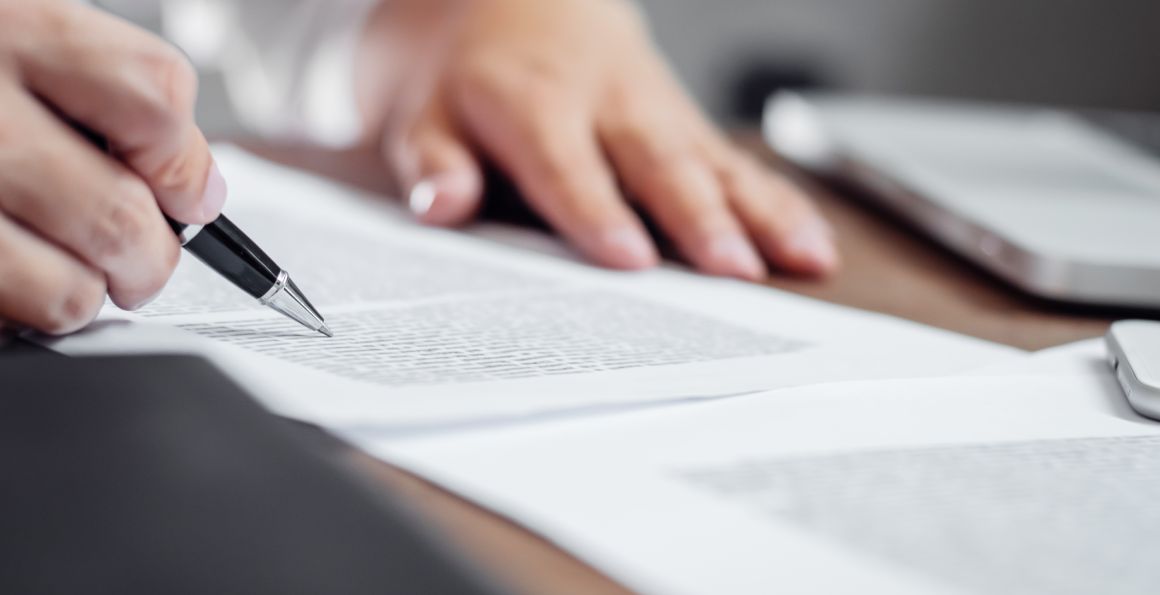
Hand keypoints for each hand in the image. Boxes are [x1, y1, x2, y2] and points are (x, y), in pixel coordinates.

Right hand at [0, 0, 224, 333]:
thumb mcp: (12, 32)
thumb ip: (105, 90)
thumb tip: (200, 191)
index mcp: (8, 27)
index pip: (154, 98)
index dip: (184, 162)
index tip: (185, 192)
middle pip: (120, 216)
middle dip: (149, 258)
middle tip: (138, 259)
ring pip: (65, 292)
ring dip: (81, 295)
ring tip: (63, 270)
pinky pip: (3, 316)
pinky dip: (17, 310)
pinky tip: (4, 273)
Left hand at [369, 0, 838, 279]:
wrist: (517, 1)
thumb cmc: (467, 75)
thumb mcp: (419, 111)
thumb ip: (433, 162)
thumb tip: (441, 208)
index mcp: (532, 102)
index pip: (567, 164)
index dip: (597, 211)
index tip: (631, 260)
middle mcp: (606, 103)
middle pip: (657, 161)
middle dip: (698, 217)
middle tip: (733, 272)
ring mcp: (657, 110)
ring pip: (713, 160)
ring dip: (760, 213)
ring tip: (804, 261)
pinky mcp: (687, 125)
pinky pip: (737, 162)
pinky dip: (779, 202)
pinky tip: (813, 245)